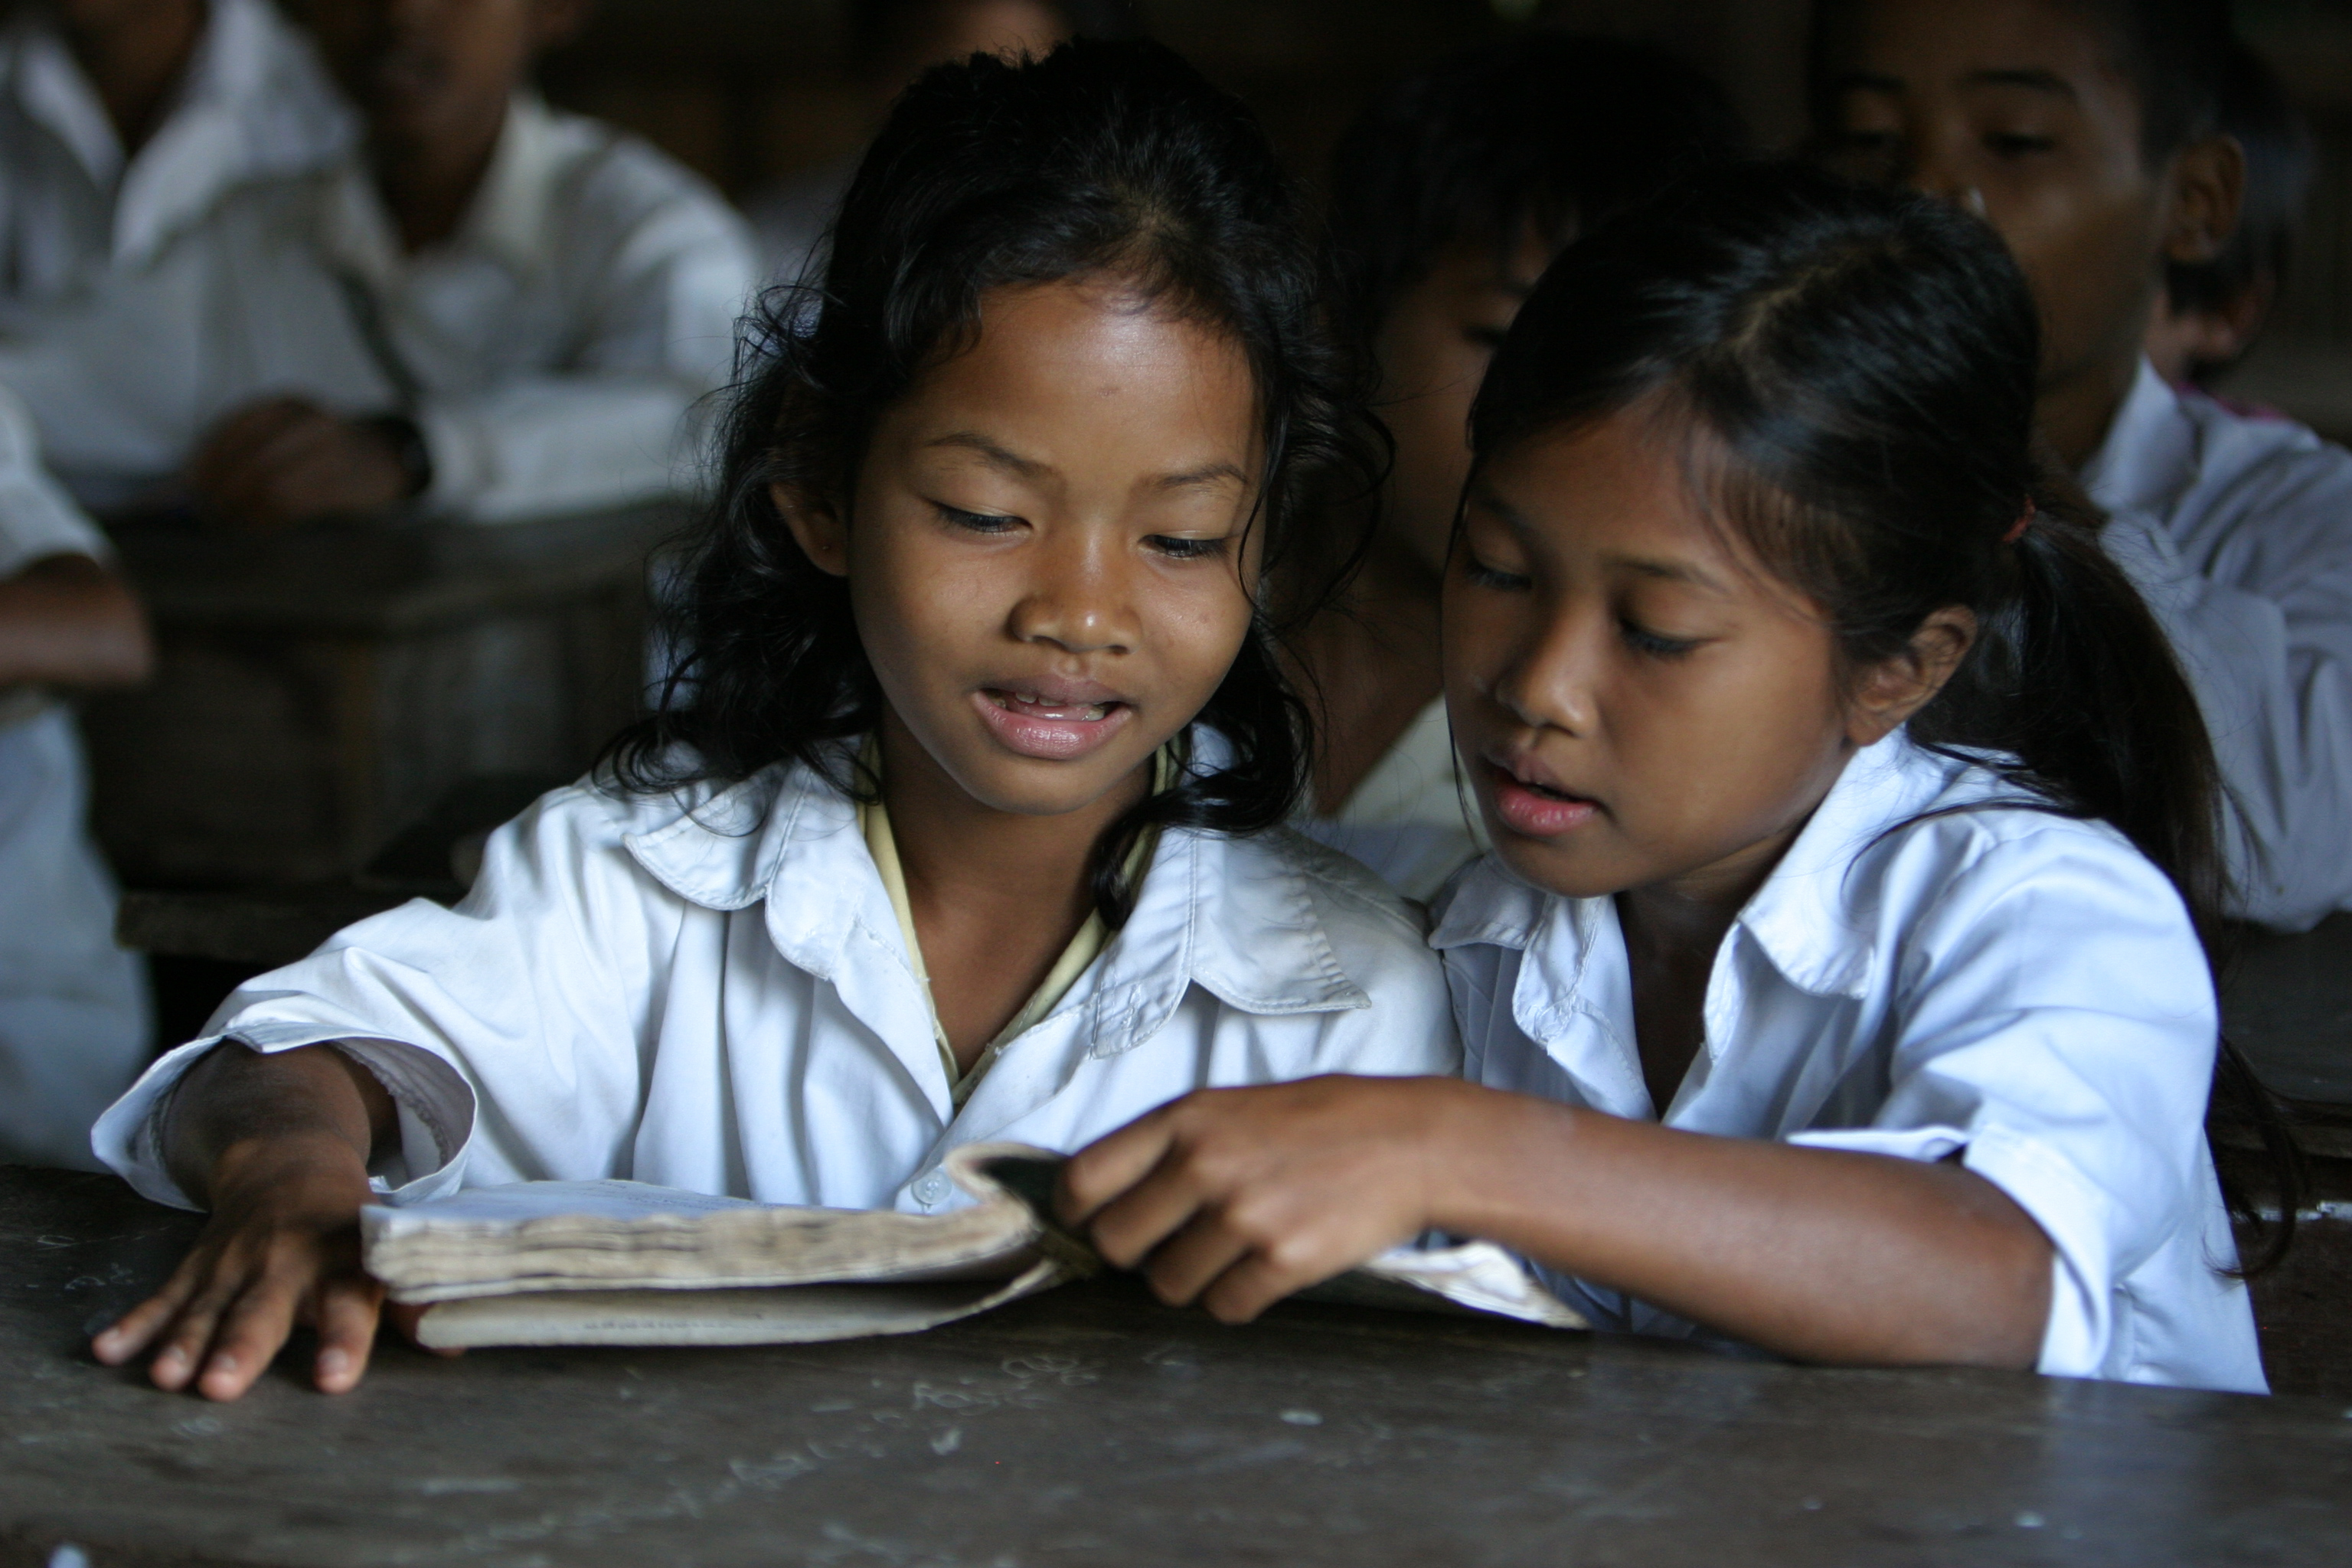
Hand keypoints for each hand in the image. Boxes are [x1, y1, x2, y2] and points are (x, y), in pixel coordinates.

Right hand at [90, 1133, 443, 1399]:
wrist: (288, 1162)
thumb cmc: (349, 1225)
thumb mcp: (385, 1252)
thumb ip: (410, 1299)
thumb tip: (455, 1340)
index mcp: (342, 1259)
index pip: (347, 1303)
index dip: (344, 1339)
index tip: (335, 1378)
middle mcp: (286, 1262)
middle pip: (263, 1310)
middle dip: (242, 1348)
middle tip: (222, 1387)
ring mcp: (234, 1264)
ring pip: (207, 1308)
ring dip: (184, 1342)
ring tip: (167, 1378)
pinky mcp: (196, 1267)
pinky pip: (163, 1297)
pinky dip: (136, 1323)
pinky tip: (108, 1351)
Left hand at [187, 397, 418, 531]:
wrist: (382, 460)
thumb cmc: (320, 454)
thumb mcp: (285, 435)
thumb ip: (245, 452)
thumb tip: (187, 488)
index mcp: (286, 405)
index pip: (233, 430)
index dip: (206, 461)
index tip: (189, 487)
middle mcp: (310, 421)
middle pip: (252, 460)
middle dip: (223, 492)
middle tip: (208, 514)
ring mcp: (332, 451)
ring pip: (272, 484)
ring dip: (244, 510)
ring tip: (230, 524)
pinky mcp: (345, 482)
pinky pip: (295, 505)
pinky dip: (267, 520)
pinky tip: (256, 527)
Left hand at [1056, 1075, 1467, 1322]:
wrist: (1412, 1142)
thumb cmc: (1322, 1122)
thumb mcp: (1235, 1106)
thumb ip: (1174, 1144)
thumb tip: (1110, 1197)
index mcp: (1185, 1119)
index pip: (1084, 1179)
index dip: (1078, 1213)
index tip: (1093, 1225)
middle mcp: (1204, 1164)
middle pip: (1116, 1244)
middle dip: (1136, 1255)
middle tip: (1171, 1245)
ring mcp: (1243, 1215)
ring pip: (1168, 1285)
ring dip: (1193, 1280)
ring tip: (1234, 1251)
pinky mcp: (1281, 1260)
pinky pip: (1223, 1308)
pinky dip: (1237, 1299)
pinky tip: (1266, 1268)